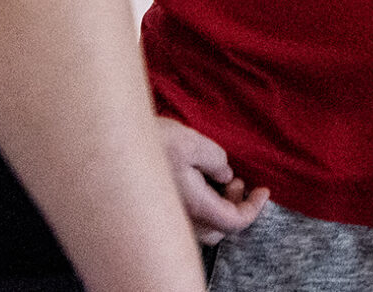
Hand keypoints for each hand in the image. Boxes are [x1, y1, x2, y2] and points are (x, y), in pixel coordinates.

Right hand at [157, 116, 268, 244]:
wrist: (108, 145)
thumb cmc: (150, 143)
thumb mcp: (192, 143)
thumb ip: (216, 160)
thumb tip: (225, 174)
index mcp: (195, 206)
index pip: (234, 223)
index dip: (254, 209)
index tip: (264, 191)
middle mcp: (180, 220)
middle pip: (219, 230)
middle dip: (236, 207)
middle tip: (238, 181)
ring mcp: (166, 217)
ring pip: (202, 227)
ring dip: (218, 206)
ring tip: (220, 178)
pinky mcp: (156, 209)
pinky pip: (186, 218)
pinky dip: (202, 204)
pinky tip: (198, 178)